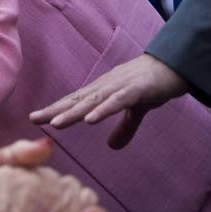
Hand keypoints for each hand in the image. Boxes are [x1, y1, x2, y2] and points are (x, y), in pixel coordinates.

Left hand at [29, 54, 189, 149]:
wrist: (175, 64)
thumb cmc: (152, 83)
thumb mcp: (136, 110)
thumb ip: (124, 127)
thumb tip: (112, 147)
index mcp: (104, 90)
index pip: (75, 101)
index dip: (56, 109)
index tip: (35, 118)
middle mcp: (107, 86)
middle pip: (78, 100)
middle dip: (56, 110)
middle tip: (34, 119)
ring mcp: (121, 86)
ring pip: (93, 101)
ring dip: (74, 112)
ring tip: (56, 124)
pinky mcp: (137, 89)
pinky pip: (118, 101)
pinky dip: (103, 110)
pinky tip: (90, 119)